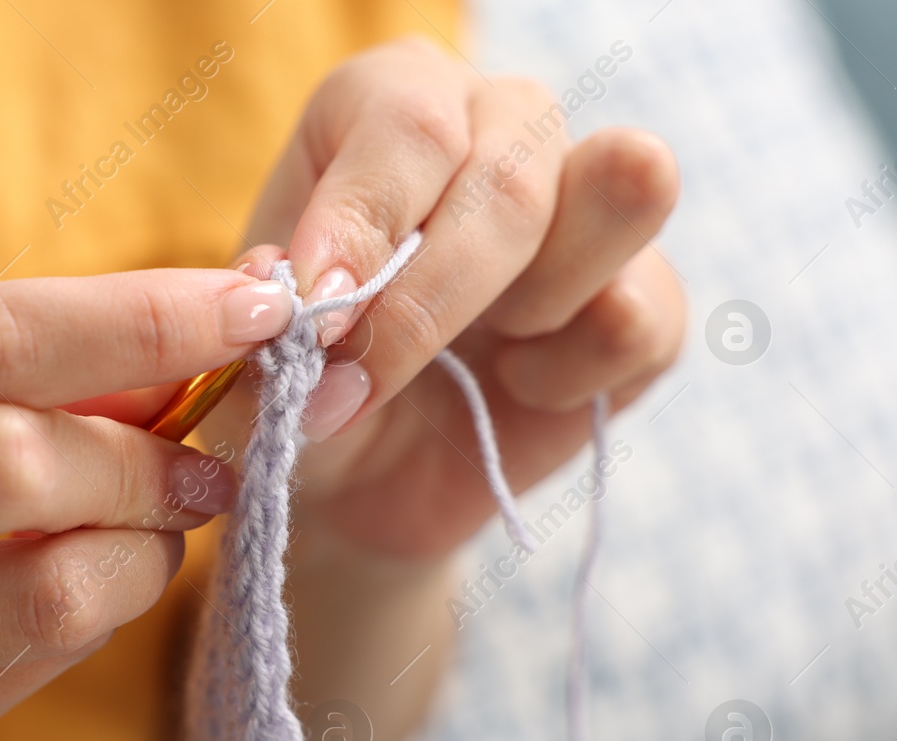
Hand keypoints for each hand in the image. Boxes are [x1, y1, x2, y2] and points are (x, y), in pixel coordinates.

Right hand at [0, 269, 293, 740]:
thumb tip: (182, 349)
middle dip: (145, 456)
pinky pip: (41, 659)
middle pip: (9, 462)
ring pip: (45, 587)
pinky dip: (100, 607)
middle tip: (208, 458)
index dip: (136, 317)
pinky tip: (88, 578)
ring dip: (145, 548)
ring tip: (157, 523)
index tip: (252, 306)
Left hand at [217, 36, 683, 559]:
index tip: (315, 324)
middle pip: (512, 175)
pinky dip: (569, 375)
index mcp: (390, 105)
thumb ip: (254, 325)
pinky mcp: (645, 294)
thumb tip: (285, 291)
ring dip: (532, 307)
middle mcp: (498, 124)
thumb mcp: (251, 364)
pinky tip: (515, 389)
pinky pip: (641, 314)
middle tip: (359, 385)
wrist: (356, 478)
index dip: (364, 223)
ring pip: (622, 190)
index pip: (408, 122)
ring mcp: (587, 201)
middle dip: (428, 305)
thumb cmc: (299, 390)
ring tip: (467, 356)